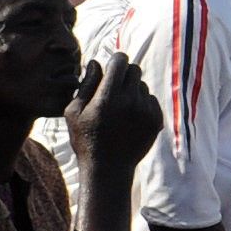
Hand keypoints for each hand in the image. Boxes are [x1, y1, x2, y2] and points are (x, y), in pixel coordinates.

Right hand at [74, 49, 160, 176]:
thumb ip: (86, 84)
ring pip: (142, 86)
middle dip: (123, 74)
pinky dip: (142, 104)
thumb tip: (95, 62)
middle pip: (134, 69)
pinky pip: (151, 100)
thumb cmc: (85, 139)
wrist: (108, 169)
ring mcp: (146, 111)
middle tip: (113, 88)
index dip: (115, 61)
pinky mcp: (156, 120)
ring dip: (132, 90)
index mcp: (108, 97)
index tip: (110, 67)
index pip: (120, 61)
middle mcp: (131, 101)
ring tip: (119, 108)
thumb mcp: (74, 112)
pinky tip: (129, 118)